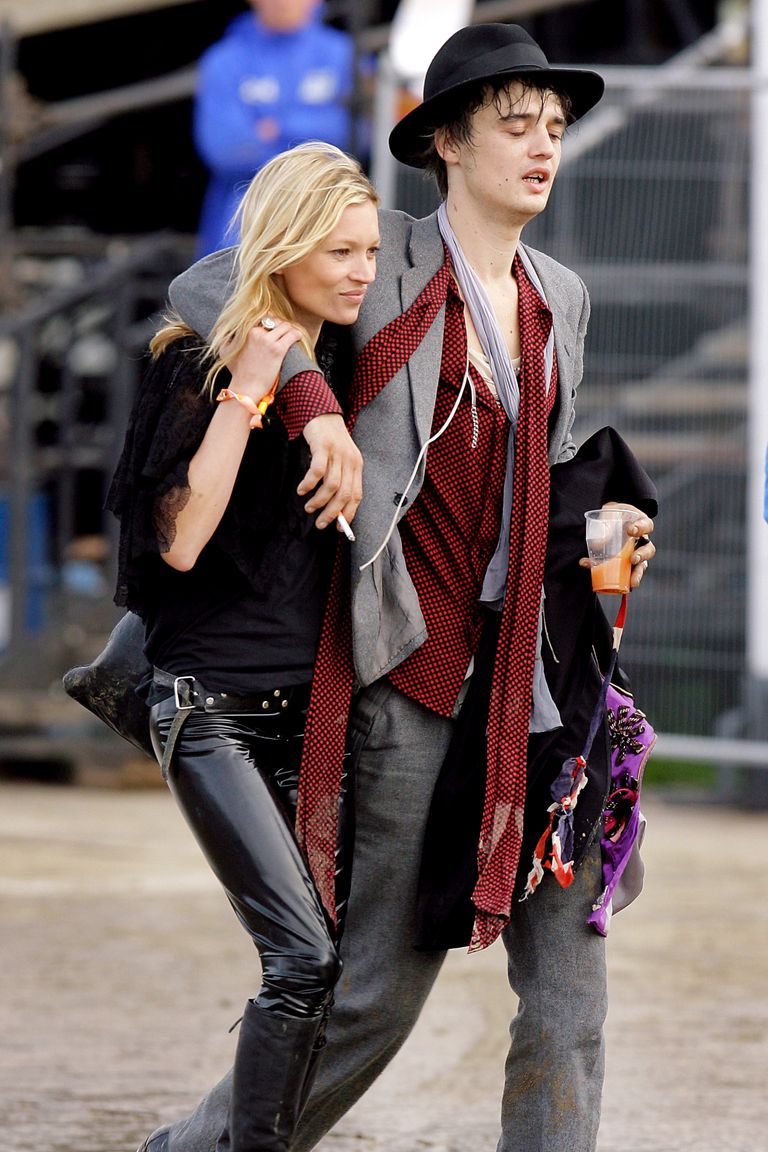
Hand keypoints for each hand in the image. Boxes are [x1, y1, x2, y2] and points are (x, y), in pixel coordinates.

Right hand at [226, 320, 301, 404]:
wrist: (246, 387)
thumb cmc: (237, 372)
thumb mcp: (226, 351)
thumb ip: (226, 338)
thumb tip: (222, 329)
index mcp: (245, 330)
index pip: (262, 316)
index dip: (270, 321)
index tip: (274, 327)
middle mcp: (256, 332)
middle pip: (275, 320)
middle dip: (280, 325)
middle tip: (285, 332)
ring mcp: (267, 341)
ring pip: (285, 326)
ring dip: (290, 329)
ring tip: (292, 336)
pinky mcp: (277, 350)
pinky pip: (292, 335)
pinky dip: (297, 335)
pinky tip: (298, 338)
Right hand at [299, 414, 362, 529]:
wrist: (322, 413)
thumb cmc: (329, 441)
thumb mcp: (340, 460)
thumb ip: (339, 480)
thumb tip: (332, 507)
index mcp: (356, 466)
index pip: (356, 496)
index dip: (348, 514)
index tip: (339, 528)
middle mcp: (350, 461)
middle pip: (345, 494)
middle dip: (332, 513)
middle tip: (320, 524)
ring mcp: (337, 453)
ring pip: (332, 485)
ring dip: (319, 501)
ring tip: (309, 507)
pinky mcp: (323, 447)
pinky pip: (317, 471)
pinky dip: (309, 484)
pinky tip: (302, 490)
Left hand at [578, 501, 655, 589]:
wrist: (604, 521)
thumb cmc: (609, 516)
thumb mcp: (605, 516)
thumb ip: (603, 527)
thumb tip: (597, 545)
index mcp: (640, 523)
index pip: (647, 525)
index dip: (642, 528)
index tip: (631, 531)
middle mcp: (641, 540)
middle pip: (648, 549)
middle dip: (642, 555)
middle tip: (633, 559)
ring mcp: (636, 553)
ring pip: (642, 565)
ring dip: (637, 574)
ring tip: (632, 582)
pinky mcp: (627, 564)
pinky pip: (627, 574)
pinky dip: (621, 580)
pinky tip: (619, 587)